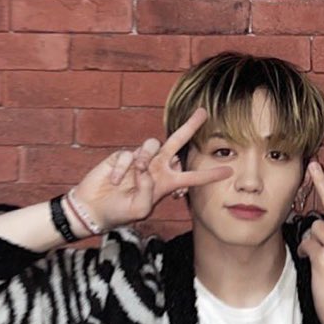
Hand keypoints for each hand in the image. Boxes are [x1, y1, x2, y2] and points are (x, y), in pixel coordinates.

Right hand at [73, 108, 231, 229]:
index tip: (229, 170)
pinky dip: (122, 169)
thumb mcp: (140, 210)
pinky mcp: (122, 156)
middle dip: (190, 127)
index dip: (209, 174)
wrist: (94, 207)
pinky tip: (115, 181)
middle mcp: (157, 168)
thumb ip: (148, 194)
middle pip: (177, 142)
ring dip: (145, 159)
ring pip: (152, 146)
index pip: (192, 177)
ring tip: (136, 174)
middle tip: (204, 112)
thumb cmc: (120, 211)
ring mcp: (140, 160)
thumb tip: (147, 171)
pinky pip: (128, 155)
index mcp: (166, 183)